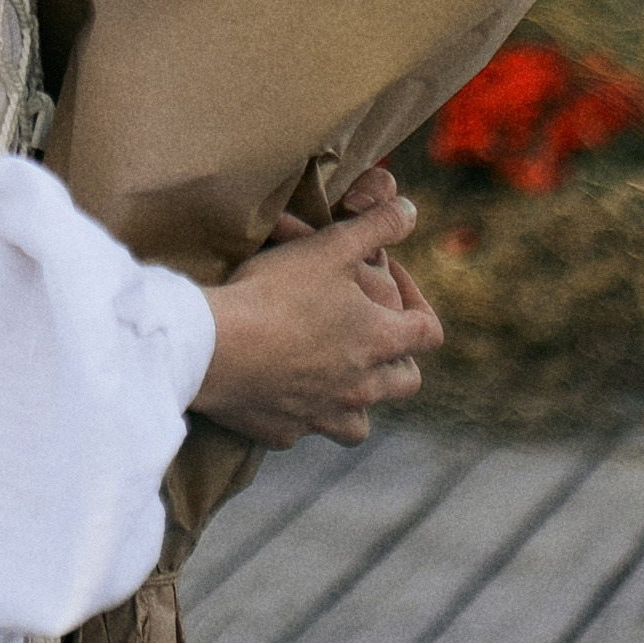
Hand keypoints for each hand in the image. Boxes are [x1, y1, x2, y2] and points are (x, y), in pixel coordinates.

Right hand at [190, 188, 442, 449]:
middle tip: (368, 332)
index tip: (388, 276)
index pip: (429, 331)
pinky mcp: (285, 431)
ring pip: (360, 423)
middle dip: (397, 358)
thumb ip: (377, 226)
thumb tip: (411, 211)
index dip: (417, 300)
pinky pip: (305, 428)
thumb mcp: (331, 245)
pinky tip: (280, 390)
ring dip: (356, 399)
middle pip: (406, 383)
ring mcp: (324, 415)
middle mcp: (361, 387)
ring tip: (334, 376)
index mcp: (379, 341)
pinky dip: (301, 411)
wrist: (215, 348)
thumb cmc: (276, 293)